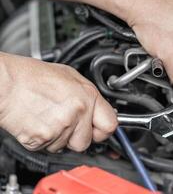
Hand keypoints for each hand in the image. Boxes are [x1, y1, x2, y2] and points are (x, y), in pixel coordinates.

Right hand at [0, 52, 117, 151]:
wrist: (5, 83)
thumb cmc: (33, 77)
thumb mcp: (71, 77)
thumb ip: (90, 97)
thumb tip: (102, 111)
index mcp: (87, 96)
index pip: (110, 125)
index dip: (104, 130)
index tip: (99, 129)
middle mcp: (77, 112)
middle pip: (87, 142)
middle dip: (78, 136)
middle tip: (66, 122)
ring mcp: (60, 127)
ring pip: (66, 146)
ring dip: (59, 138)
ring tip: (48, 117)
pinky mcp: (42, 139)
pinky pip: (49, 148)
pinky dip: (44, 140)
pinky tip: (39, 122)